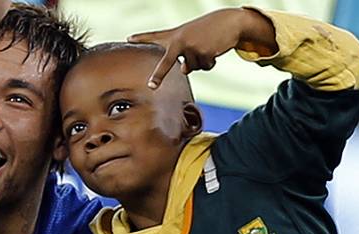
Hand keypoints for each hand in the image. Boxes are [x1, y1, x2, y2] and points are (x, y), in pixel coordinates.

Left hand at [128, 8, 276, 88]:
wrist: (230, 21)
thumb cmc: (207, 31)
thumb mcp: (192, 42)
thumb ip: (182, 56)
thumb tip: (184, 71)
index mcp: (175, 35)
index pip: (155, 35)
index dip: (141, 38)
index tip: (128, 39)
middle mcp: (180, 40)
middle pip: (166, 62)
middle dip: (159, 75)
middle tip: (151, 86)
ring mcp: (191, 47)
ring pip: (192, 67)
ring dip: (200, 61)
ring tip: (206, 46)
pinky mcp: (204, 52)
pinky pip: (204, 67)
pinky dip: (210, 62)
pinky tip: (213, 49)